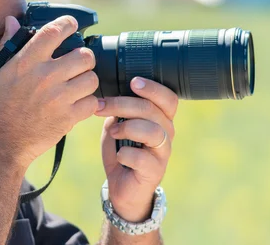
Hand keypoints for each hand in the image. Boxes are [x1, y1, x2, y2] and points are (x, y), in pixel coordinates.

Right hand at [0, 15, 99, 167]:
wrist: (2, 142)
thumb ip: (7, 45)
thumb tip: (12, 20)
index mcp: (27, 62)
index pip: (54, 32)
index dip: (68, 24)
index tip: (72, 25)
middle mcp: (45, 76)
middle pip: (84, 56)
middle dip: (84, 58)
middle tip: (77, 64)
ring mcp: (58, 97)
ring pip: (92, 79)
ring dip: (87, 81)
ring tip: (77, 85)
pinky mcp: (68, 117)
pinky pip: (92, 102)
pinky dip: (87, 103)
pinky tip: (76, 104)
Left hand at [95, 77, 177, 222]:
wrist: (122, 187)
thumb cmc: (122, 150)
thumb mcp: (118, 125)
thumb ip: (119, 110)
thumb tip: (110, 92)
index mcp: (161, 118)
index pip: (168, 97)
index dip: (153, 88)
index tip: (132, 82)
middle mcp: (166, 132)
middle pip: (151, 109)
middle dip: (122, 104)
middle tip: (101, 106)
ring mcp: (163, 152)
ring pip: (151, 130)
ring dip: (126, 127)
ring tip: (113, 132)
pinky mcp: (154, 171)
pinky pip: (141, 157)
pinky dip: (125, 154)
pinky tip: (119, 157)